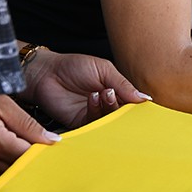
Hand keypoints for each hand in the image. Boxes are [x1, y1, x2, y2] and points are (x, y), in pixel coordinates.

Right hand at [0, 94, 54, 177]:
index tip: (48, 148)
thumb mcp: (4, 104)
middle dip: (28, 161)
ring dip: (13, 165)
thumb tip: (52, 141)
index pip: (27, 156)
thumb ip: (29, 124)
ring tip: (13, 147)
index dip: (41, 153)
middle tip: (33, 148)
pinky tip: (0, 156)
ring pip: (4, 175)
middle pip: (17, 169)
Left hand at [25, 50, 150, 129]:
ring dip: (109, 107)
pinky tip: (93, 98)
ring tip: (103, 92)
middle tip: (115, 93)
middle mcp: (106, 106)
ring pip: (110, 121)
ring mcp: (94, 116)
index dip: (138, 104)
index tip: (143, 102)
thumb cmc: (74, 66)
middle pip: (123, 114)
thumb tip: (144, 98)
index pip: (132, 102)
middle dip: (123, 106)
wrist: (47, 72)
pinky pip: (94, 125)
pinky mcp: (81, 124)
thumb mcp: (104, 69)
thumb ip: (123, 84)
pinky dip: (96, 112)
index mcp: (115, 91)